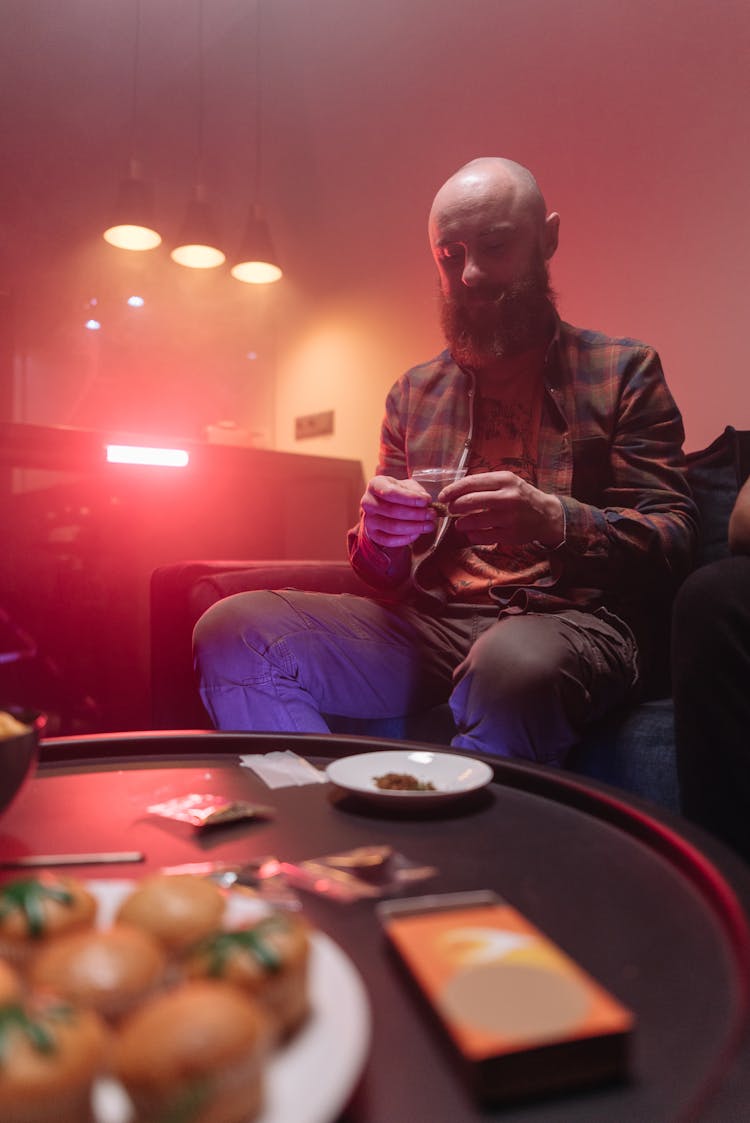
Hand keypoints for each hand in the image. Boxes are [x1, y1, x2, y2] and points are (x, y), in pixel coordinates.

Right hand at [360, 476, 437, 547]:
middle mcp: (368, 502)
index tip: (426, 501)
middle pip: (393, 511)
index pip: (390, 492)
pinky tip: (417, 534)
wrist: (385, 505)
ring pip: (393, 527)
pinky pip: (389, 540)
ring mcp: (368, 520)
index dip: (409, 498)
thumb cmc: (399, 493)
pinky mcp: (373, 534)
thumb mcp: (407, 485)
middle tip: (432, 514)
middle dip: (416, 514)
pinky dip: (406, 538)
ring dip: (415, 527)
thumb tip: (426, 500)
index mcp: (375, 485)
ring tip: (429, 525)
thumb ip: (416, 491)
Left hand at [440, 471, 564, 546]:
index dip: (452, 490)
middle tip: (451, 510)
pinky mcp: (510, 535)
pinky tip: (472, 533)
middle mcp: (508, 497)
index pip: (470, 483)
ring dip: (461, 523)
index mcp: (504, 480)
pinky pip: (482, 537)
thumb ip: (483, 484)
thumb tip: (453, 491)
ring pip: (473, 521)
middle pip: (469, 501)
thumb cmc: (520, 496)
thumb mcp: (506, 482)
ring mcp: (509, 517)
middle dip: (454, 506)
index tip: (442, 496)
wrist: (546, 515)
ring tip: (460, 523)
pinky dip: (472, 536)